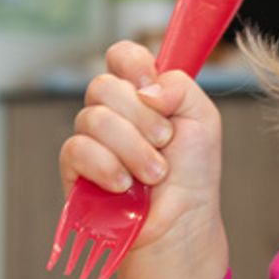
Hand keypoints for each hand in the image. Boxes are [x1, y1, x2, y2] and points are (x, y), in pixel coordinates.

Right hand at [59, 41, 225, 261]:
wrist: (182, 222)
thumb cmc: (192, 173)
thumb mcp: (203, 119)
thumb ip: (181, 86)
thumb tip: (146, 88)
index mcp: (142, 93)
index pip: (120, 55)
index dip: (132, 62)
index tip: (149, 84)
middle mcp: (113, 111)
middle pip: (103, 86)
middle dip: (141, 118)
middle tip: (165, 142)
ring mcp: (91, 138)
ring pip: (93, 119)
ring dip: (132, 149)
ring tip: (154, 174)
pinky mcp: (74, 168)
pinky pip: (77, 150)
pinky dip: (106, 167)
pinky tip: (124, 186)